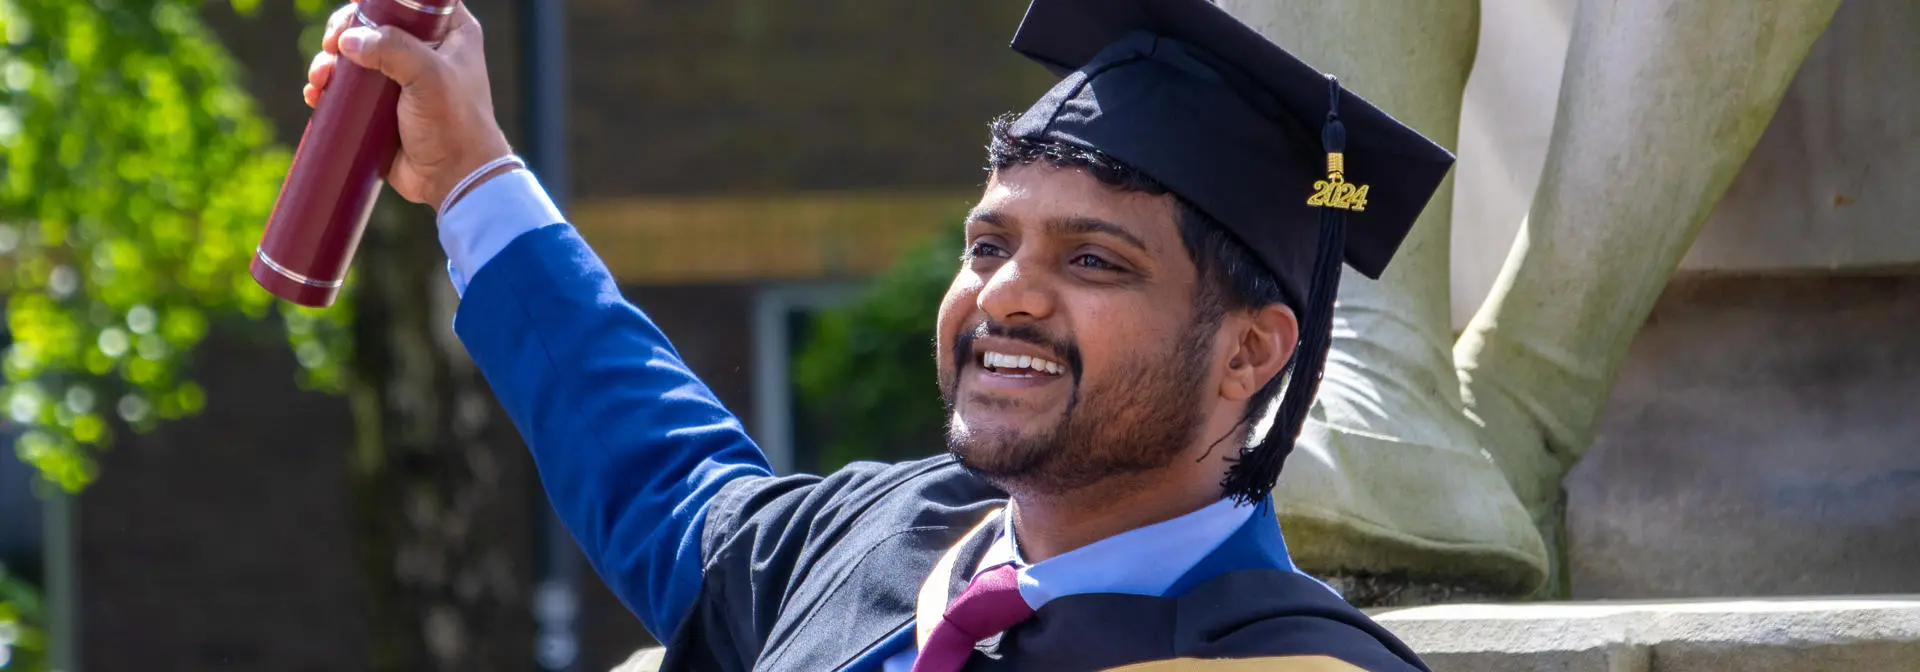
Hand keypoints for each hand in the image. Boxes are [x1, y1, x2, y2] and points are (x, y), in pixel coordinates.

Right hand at [305, 1, 512, 211]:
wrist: (453, 178)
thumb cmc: (455, 124)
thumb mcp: (429, 76)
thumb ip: (393, 49)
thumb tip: (349, 41)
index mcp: (450, 31)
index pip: (410, 0)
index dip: (377, 1)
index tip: (355, 10)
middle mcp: (426, 49)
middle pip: (373, 23)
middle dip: (344, 30)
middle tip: (332, 45)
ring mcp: (401, 78)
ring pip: (355, 54)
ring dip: (330, 61)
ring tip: (321, 78)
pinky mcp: (381, 105)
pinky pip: (348, 87)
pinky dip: (328, 86)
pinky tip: (316, 94)